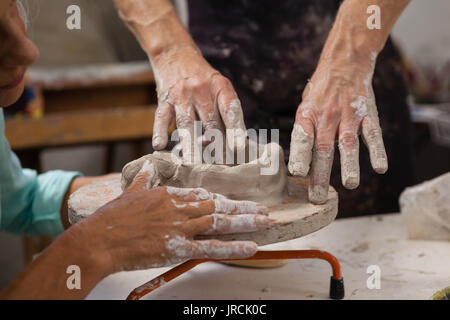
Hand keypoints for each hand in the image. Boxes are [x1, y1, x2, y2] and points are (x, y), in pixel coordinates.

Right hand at [74, 160, 270, 273]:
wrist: (99, 239)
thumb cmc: (112, 218)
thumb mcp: (130, 191)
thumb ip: (144, 178)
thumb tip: (147, 164)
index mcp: (169, 195)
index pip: (202, 195)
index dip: (222, 199)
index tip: (235, 200)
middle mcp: (179, 208)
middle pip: (217, 206)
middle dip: (242, 208)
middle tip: (262, 209)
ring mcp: (180, 227)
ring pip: (220, 222)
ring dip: (245, 222)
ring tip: (264, 221)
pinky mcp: (178, 247)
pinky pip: (212, 248)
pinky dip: (233, 247)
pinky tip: (250, 246)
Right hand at [151, 46, 246, 160]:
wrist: (175, 52)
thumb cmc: (202, 78)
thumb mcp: (218, 87)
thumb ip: (224, 111)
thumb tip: (234, 143)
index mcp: (220, 86)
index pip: (230, 110)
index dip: (235, 129)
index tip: (239, 147)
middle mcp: (201, 89)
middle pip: (210, 122)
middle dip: (215, 145)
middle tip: (219, 165)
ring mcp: (181, 94)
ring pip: (187, 124)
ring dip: (191, 146)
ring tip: (194, 164)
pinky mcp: (164, 98)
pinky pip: (162, 117)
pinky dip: (160, 132)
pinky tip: (160, 146)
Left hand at [288, 55, 387, 203]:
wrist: (344, 64)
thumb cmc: (321, 92)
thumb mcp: (305, 107)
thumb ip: (305, 132)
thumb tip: (300, 164)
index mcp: (307, 115)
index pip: (302, 138)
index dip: (300, 156)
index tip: (297, 174)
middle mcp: (326, 117)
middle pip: (323, 148)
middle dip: (320, 174)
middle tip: (318, 196)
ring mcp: (348, 115)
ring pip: (348, 144)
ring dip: (349, 165)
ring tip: (350, 185)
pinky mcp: (366, 114)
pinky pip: (372, 135)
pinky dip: (377, 151)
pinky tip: (379, 168)